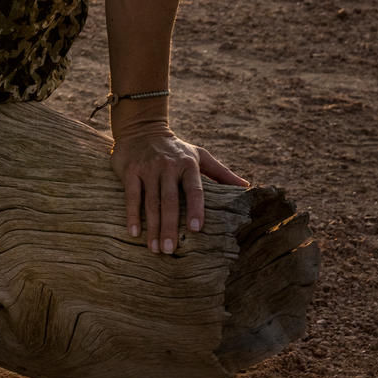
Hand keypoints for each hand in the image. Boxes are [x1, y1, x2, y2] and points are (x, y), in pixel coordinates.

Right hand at [110, 118, 247, 254]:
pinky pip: (132, 196)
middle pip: (170, 201)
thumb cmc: (176, 149)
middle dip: (170, 226)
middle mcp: (168, 166)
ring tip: (155, 248)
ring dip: (153, 227)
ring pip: (151, 202)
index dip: (196, 209)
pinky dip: (132, 215)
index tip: (196, 230)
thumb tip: (247, 188)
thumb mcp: (199, 155)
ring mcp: (148, 168)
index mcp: (188, 164)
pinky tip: (135, 232)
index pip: (194, 190)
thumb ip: (221, 172)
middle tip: (170, 250)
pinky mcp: (130, 170)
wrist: (142, 128)